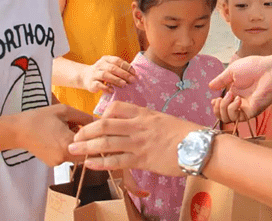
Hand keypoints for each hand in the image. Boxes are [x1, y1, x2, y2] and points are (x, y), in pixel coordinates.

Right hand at [12, 104, 93, 166]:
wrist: (17, 130)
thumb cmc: (41, 117)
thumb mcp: (64, 111)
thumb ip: (84, 117)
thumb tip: (98, 121)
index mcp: (68, 143)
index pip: (94, 145)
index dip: (97, 137)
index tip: (97, 129)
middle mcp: (64, 157)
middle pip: (86, 152)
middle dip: (87, 140)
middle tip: (80, 127)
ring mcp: (58, 162)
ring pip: (77, 154)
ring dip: (77, 144)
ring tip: (67, 130)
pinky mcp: (52, 164)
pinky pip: (67, 156)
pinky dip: (68, 147)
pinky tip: (59, 137)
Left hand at [69, 102, 197, 182]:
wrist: (198, 146)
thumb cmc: (184, 133)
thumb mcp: (163, 120)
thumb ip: (146, 122)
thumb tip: (134, 126)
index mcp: (144, 114)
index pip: (115, 108)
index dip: (101, 114)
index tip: (94, 122)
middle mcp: (138, 126)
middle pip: (104, 124)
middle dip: (86, 131)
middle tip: (74, 136)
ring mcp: (139, 143)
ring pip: (106, 143)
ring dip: (86, 147)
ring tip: (72, 150)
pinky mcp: (142, 160)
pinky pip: (116, 161)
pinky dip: (100, 163)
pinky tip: (89, 164)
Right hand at [82, 56, 135, 93]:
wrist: (85, 77)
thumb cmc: (102, 72)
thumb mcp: (109, 67)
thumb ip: (119, 69)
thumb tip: (134, 75)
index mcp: (106, 59)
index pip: (117, 61)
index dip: (126, 66)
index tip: (134, 73)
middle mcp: (100, 65)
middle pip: (113, 68)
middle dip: (124, 74)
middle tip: (132, 80)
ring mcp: (94, 74)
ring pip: (105, 75)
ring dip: (116, 80)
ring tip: (124, 85)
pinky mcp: (91, 83)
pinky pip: (98, 85)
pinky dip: (106, 88)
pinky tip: (112, 91)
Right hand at [208, 55, 271, 118]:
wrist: (270, 70)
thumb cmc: (254, 67)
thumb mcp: (232, 71)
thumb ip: (221, 80)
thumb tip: (210, 86)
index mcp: (234, 93)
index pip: (221, 107)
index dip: (215, 106)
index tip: (214, 99)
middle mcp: (239, 102)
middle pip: (223, 116)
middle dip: (217, 109)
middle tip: (220, 98)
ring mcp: (245, 108)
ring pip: (228, 119)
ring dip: (224, 108)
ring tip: (230, 95)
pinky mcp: (252, 112)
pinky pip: (238, 118)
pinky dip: (233, 109)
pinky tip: (237, 99)